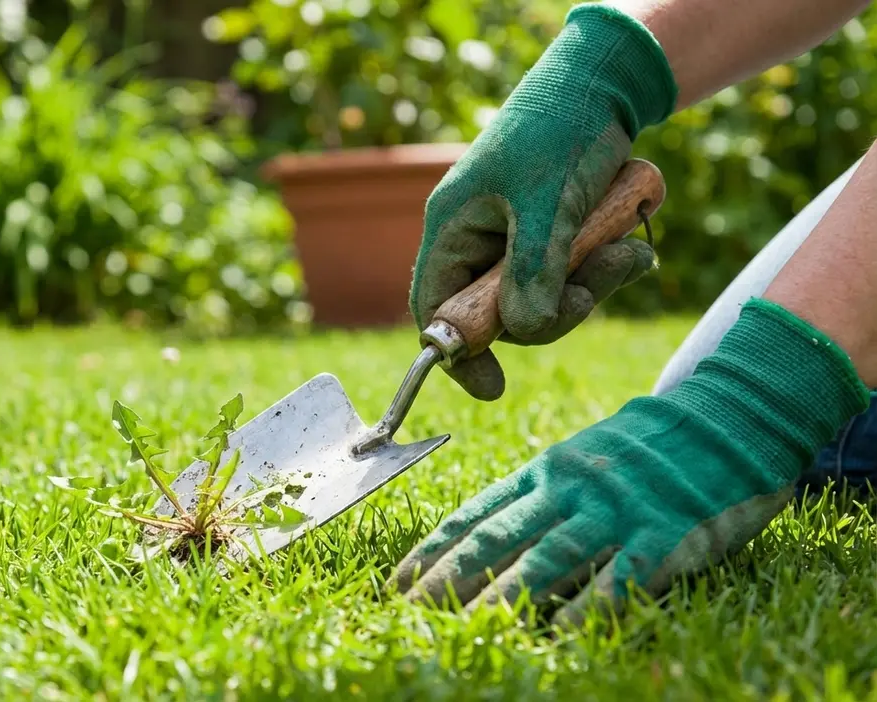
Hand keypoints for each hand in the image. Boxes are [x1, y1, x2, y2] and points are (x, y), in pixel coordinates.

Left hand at [392, 300, 869, 624]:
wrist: (724, 417)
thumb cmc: (643, 450)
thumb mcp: (580, 461)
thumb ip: (538, 499)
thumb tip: (483, 546)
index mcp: (545, 471)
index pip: (477, 515)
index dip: (434, 550)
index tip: (398, 580)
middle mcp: (570, 488)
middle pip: (499, 538)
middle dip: (449, 577)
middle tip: (411, 609)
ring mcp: (616, 509)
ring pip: (548, 558)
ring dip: (503, 595)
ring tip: (466, 624)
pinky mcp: (664, 532)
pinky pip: (623, 575)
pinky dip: (592, 607)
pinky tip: (565, 634)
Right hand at [410, 5, 674, 399]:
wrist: (608, 82)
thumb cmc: (561, 127)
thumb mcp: (547, 200)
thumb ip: (533, 269)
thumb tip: (524, 330)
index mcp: (455, 228)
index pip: (436, 309)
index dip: (456, 352)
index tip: (493, 387)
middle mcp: (480, 239)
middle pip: (503, 312)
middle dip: (555, 308)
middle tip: (595, 288)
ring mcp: (518, 239)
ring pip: (548, 297)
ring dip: (593, 285)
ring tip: (631, 251)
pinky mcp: (557, 235)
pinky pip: (576, 275)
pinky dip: (608, 267)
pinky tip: (634, 243)